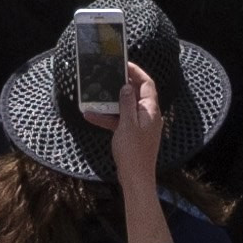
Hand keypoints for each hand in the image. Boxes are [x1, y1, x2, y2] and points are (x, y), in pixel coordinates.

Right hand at [107, 59, 171, 237]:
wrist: (136, 178)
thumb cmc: (133, 151)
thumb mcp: (127, 123)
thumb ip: (127, 103)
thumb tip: (126, 86)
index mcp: (150, 110)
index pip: (147, 84)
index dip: (137, 72)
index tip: (123, 64)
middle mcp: (148, 116)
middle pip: (136, 94)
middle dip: (121, 85)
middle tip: (106, 76)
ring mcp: (141, 126)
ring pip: (125, 108)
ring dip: (110, 103)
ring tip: (94, 96)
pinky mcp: (133, 136)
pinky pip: (120, 121)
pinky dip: (108, 118)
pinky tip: (91, 116)